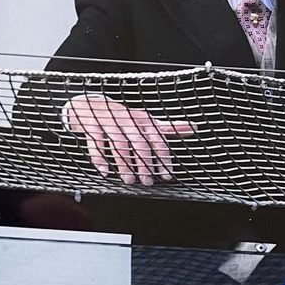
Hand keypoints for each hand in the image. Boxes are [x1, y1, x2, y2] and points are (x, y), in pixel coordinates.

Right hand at [64, 94, 195, 185]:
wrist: (90, 104)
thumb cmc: (121, 116)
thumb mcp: (146, 120)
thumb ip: (168, 128)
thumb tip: (193, 128)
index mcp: (143, 120)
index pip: (157, 139)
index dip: (163, 158)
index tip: (167, 175)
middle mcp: (127, 120)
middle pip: (139, 143)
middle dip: (144, 163)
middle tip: (147, 181)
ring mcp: (109, 122)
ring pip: (119, 145)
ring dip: (124, 164)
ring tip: (129, 180)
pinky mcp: (91, 125)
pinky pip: (96, 143)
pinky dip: (99, 158)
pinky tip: (105, 171)